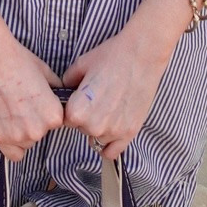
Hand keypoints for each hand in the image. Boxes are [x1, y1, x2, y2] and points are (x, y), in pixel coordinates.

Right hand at [0, 29, 64, 161]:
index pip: (58, 121)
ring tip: (12, 108)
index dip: (49, 109)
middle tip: (23, 101)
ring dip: (23, 131)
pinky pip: (13, 154)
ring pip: (27, 142)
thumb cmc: (19, 61)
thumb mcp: (47, 73)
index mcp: (54, 115)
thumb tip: (61, 99)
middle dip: (36, 120)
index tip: (39, 100)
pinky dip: (12, 144)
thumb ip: (57, 92)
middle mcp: (37, 130)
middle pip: (42, 133)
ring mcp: (16, 136)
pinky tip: (8, 125)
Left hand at [62, 26, 172, 161]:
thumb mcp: (81, 65)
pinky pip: (112, 151)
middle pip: (81, 128)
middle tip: (98, 97)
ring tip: (110, 105)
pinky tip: (112, 128)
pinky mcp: (130, 133)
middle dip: (86, 116)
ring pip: (96, 138)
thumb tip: (63, 91)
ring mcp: (113, 132)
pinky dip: (110, 144)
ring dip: (99, 127)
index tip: (81, 98)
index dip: (73, 107)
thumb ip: (67, 82)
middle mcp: (94, 126)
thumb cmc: (111, 56)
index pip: (66, 118)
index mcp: (77, 111)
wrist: (142, 54)